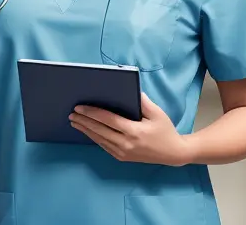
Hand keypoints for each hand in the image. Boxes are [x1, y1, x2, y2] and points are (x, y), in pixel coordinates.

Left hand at [69, 92, 192, 166]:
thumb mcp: (157, 113)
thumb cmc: (165, 130)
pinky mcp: (122, 157)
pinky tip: (88, 131)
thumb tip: (130, 89)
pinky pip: (104, 146)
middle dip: (84, 121)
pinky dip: (94, 138)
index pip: (108, 120)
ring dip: (86, 130)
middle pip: (100, 130)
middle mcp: (126, 144)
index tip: (80, 107)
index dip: (93, 113)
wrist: (173, 153)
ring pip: (99, 140)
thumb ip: (143, 101)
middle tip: (72, 113)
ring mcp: (123, 153)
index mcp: (134, 131)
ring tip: (75, 122)